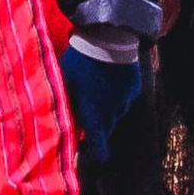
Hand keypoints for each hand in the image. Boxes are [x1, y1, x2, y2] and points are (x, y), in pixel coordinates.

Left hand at [59, 47, 142, 161]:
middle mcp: (112, 110)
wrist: (109, 37)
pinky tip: (109, 84)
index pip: (97, 139)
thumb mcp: (65, 81)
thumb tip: (59, 118)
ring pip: (117, 113)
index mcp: (93, 110)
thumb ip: (66, 102)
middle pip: (106, 127)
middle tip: (88, 115)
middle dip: (99, 126)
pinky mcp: (134, 87)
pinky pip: (125, 99)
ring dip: (108, 110)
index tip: (101, 157)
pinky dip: (117, 97)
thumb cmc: (80, 59)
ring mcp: (124, 99)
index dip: (99, 150)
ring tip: (98, 93)